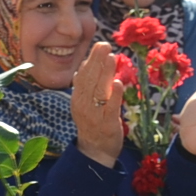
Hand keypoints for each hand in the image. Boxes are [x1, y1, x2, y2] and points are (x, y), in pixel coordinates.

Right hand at [71, 42, 125, 165]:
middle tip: (104, 45)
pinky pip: (110, 107)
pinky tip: (118, 83)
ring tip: (112, 57)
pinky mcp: (107, 123)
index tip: (99, 45)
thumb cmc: (93, 122)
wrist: (95, 151)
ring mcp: (95, 114)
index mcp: (78, 98)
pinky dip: (114, 95)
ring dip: (105, 73)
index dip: (90, 60)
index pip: (82, 76)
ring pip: (98, 91)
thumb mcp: (85, 102)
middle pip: (89, 80)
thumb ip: (86, 84)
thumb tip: (86, 63)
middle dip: (97, 61)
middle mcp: (83, 105)